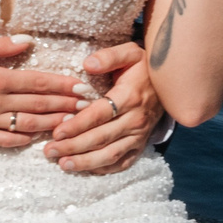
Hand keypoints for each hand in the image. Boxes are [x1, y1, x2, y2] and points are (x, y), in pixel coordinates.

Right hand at [0, 35, 84, 147]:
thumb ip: (1, 46)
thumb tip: (28, 41)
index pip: (37, 82)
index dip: (61, 84)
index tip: (80, 85)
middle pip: (38, 104)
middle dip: (65, 104)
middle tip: (86, 105)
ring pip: (27, 124)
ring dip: (52, 123)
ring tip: (71, 121)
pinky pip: (6, 140)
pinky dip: (25, 138)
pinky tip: (38, 135)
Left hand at [45, 42, 160, 174]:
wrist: (171, 84)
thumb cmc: (144, 67)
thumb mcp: (130, 53)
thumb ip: (109, 57)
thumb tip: (87, 64)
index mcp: (130, 96)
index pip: (100, 114)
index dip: (78, 125)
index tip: (57, 132)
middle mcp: (135, 119)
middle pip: (102, 138)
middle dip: (74, 146)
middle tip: (50, 151)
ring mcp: (139, 135)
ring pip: (111, 154)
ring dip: (86, 162)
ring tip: (63, 164)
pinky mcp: (140, 145)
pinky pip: (123, 162)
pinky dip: (104, 169)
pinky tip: (85, 169)